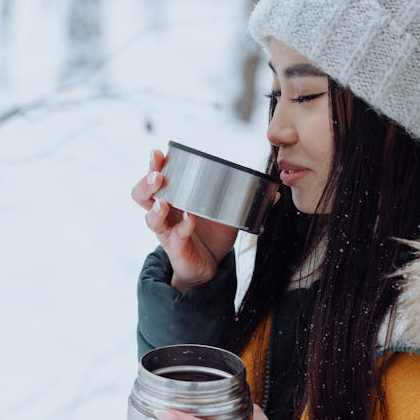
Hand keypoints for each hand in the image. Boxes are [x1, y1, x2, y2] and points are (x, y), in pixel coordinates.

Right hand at [130, 149, 238, 291]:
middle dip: (147, 182)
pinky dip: (183, 227)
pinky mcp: (176, 248)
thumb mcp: (228, 213)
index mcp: (175, 198)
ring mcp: (168, 231)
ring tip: (164, 201)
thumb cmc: (212, 235)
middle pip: (142, 195)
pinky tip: (190, 221)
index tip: (157, 153)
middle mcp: (166, 213)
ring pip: (150, 218)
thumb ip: (246, 200)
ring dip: (156, 207)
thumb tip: (277, 192)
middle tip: (157, 175)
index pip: (156, 177)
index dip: (154, 165)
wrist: (210, 266)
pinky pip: (174, 237)